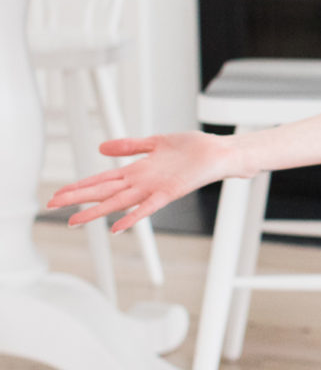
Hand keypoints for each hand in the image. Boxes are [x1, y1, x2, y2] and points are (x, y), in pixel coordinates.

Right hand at [47, 132, 237, 233]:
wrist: (220, 152)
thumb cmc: (193, 148)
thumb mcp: (156, 141)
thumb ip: (130, 146)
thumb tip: (102, 147)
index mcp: (137, 170)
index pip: (101, 180)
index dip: (79, 186)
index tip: (57, 193)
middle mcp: (142, 182)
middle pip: (103, 192)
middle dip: (77, 198)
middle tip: (51, 206)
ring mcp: (154, 189)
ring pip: (118, 201)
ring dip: (95, 211)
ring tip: (73, 220)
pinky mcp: (170, 192)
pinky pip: (148, 207)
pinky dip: (132, 217)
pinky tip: (116, 228)